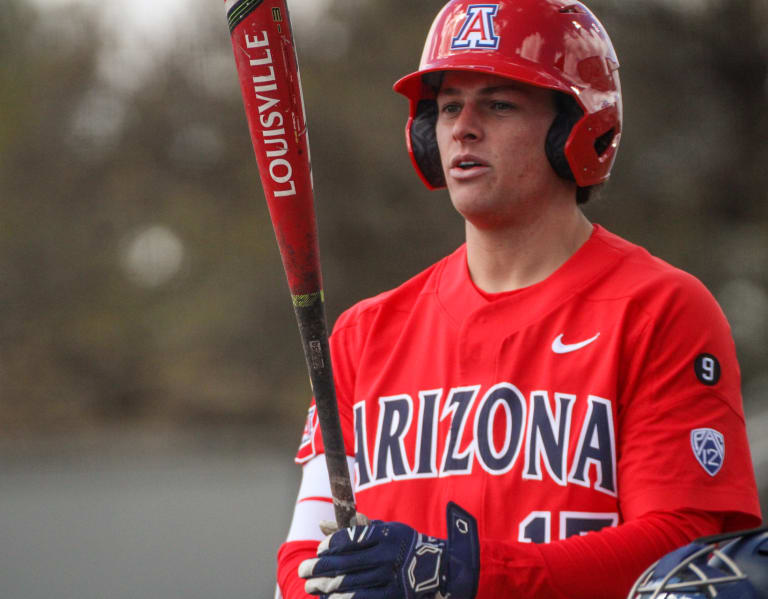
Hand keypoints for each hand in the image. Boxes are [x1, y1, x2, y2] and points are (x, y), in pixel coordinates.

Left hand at [299, 502, 478, 598]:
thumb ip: (354, 527)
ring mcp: (388, 577)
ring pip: (348, 583)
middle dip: (318, 568)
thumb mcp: (384, 529)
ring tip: (310, 586)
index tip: (318, 550)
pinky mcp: (391, 595)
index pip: (349, 538)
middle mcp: (385, 555)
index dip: (329, 546)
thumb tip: (322, 525)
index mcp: (384, 534)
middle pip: (344, 562)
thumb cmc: (403, 544)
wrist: (440, 568)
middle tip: (303, 570)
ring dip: (324, 586)